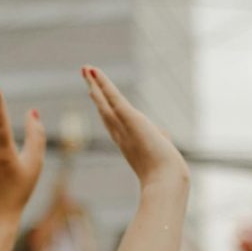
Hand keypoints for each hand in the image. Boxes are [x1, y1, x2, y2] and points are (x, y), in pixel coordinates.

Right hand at [82, 66, 188, 189]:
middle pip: (103, 111)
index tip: (96, 96)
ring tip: (85, 69)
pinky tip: (94, 72)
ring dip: (95, 84)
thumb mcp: (163, 152)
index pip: (112, 122)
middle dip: (95, 93)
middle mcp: (121, 136)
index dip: (103, 108)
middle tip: (85, 78)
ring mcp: (123, 128)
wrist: (164, 181)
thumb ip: (160, 139)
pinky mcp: (130, 119)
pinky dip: (103, 84)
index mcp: (127, 144)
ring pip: (104, 103)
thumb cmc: (166, 174)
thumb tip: (163, 134)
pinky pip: (113, 98)